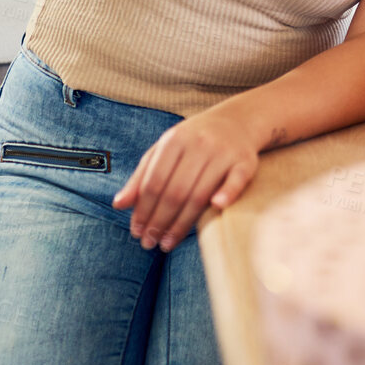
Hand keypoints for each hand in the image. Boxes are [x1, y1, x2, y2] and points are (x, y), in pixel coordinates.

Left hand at [111, 97, 265, 251]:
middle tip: (149, 243)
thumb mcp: (163, 151)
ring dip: (182, 223)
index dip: (143, 210)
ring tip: (167, 243)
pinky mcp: (245, 160)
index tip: (136, 231)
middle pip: (175, 192)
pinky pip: (236, 180)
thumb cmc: (193, 141)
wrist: (237, 121)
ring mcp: (223, 152)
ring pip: (200, 194)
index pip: (154, 182)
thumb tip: (118, 205)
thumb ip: (141, 177)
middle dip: (159, 221)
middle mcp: (199, 144)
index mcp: (175, 140)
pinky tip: (215, 209)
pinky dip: (227, 193)